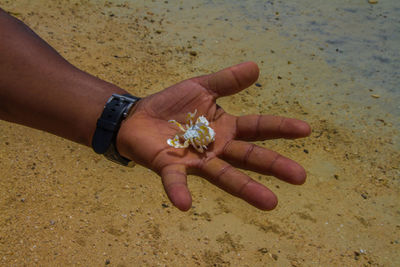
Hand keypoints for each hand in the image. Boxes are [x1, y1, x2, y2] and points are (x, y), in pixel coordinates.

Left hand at [117, 62, 310, 210]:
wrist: (138, 117)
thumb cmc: (171, 105)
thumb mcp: (201, 87)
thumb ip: (226, 81)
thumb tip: (256, 67)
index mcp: (225, 127)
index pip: (257, 127)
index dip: (280, 128)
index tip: (305, 130)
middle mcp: (216, 148)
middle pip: (248, 156)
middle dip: (273, 165)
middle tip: (300, 176)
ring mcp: (196, 161)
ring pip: (224, 176)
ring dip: (245, 188)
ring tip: (270, 202)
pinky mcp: (171, 168)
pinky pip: (176, 181)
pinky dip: (180, 192)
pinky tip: (185, 204)